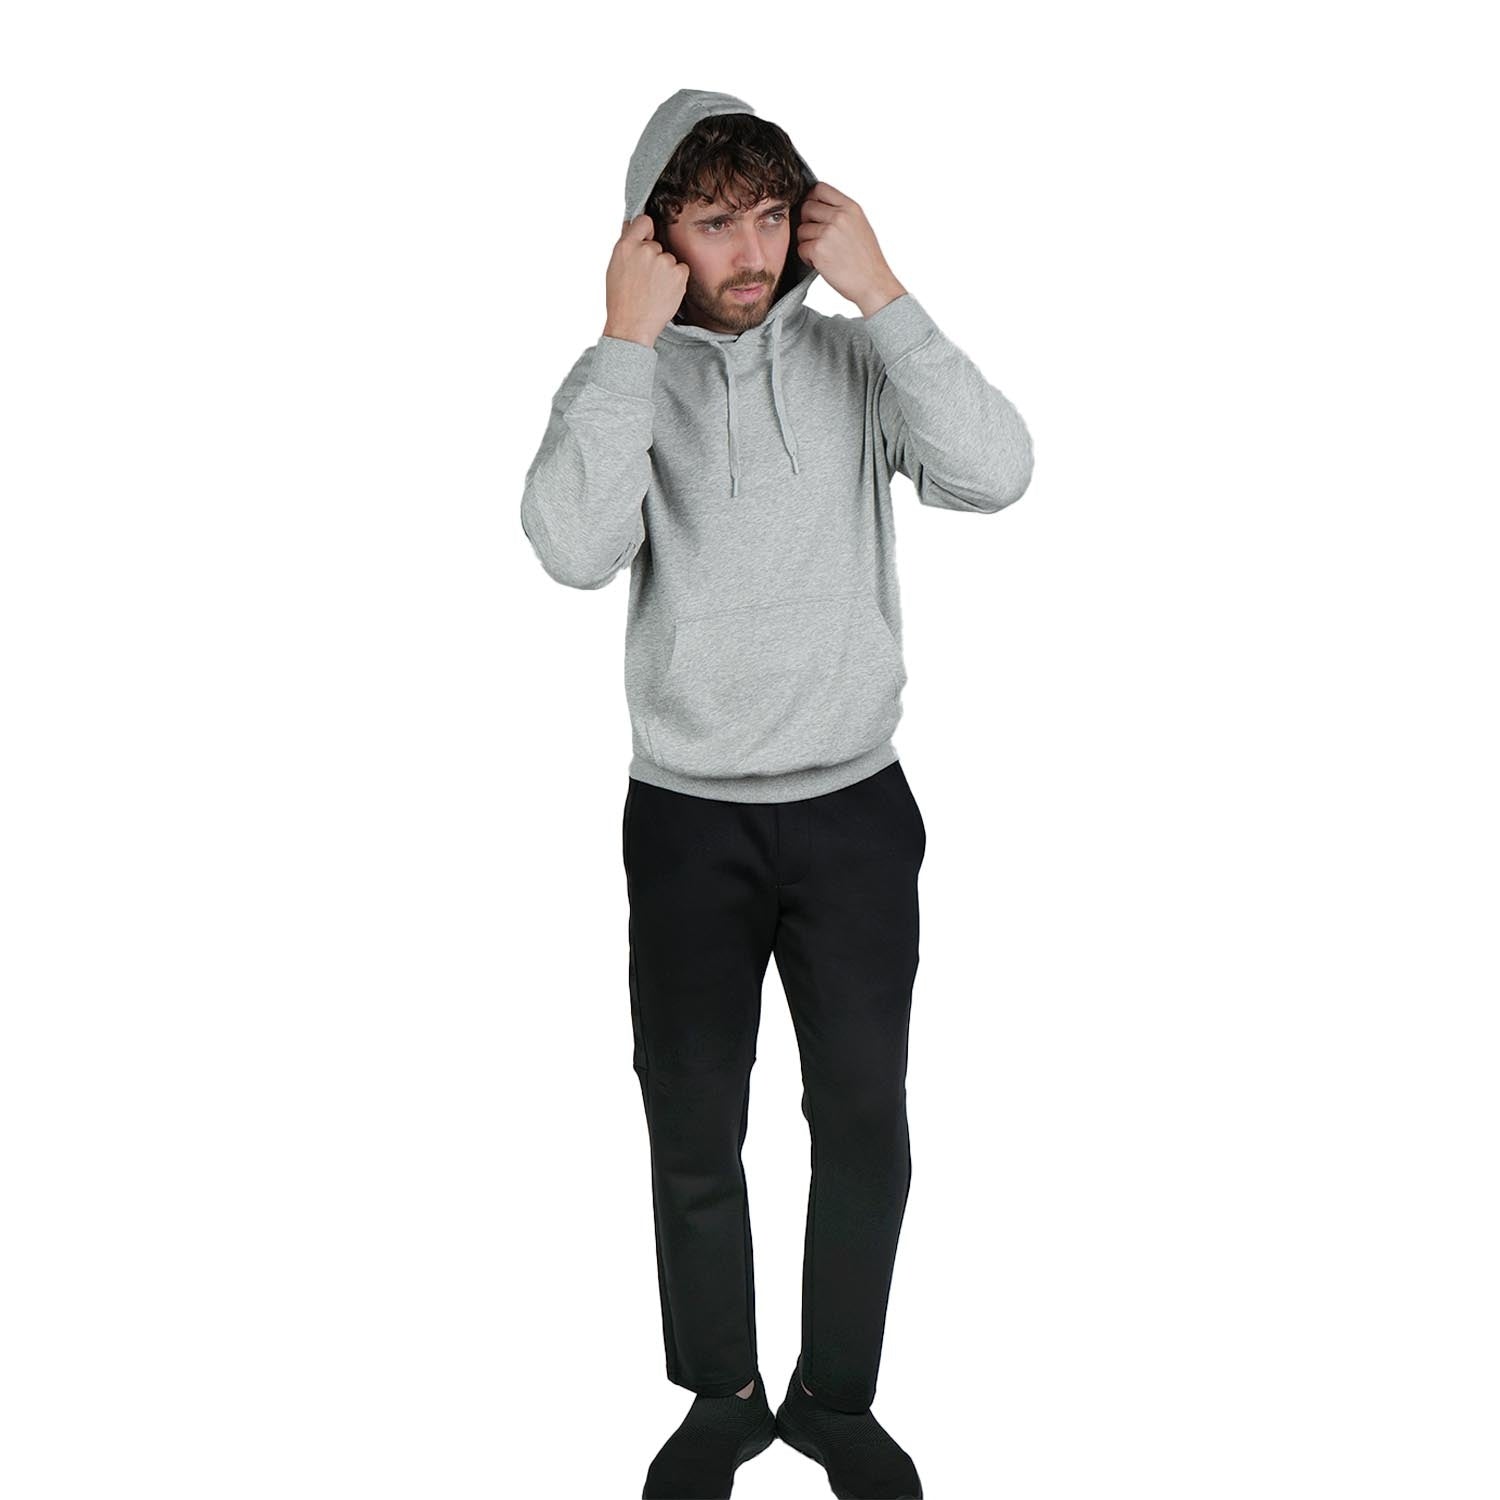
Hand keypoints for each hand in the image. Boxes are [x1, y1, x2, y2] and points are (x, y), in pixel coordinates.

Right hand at [604, 214, 689, 345]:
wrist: (632, 326)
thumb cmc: (621, 300)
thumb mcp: (614, 267)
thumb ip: (626, 245)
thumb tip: (632, 224)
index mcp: (626, 246)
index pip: (643, 221)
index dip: (647, 231)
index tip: (647, 240)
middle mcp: (646, 250)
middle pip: (657, 245)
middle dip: (654, 259)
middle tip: (645, 280)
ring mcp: (664, 261)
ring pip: (670, 259)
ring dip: (665, 271)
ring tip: (653, 290)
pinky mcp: (678, 273)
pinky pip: (682, 269)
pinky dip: (677, 280)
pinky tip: (664, 292)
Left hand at [795, 182, 905, 314]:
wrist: (874, 284)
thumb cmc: (867, 260)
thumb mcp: (860, 225)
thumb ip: (841, 212)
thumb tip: (817, 205)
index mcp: (850, 207)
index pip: (820, 189)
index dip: (811, 199)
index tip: (813, 212)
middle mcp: (839, 217)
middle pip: (806, 207)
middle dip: (807, 223)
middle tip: (817, 237)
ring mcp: (828, 233)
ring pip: (801, 230)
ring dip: (807, 243)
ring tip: (823, 253)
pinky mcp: (818, 250)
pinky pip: (801, 248)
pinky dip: (807, 258)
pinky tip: (822, 264)